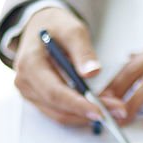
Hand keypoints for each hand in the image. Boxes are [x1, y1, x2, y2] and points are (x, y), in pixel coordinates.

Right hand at [13, 6, 125, 125]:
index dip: (78, 105)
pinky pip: (60, 113)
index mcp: (29, 64)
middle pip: (58, 107)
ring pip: (60, 115)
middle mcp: (25, 83)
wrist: (41, 27)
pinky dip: (80, 113)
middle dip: (89, 112)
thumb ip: (82, 50)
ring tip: (112, 108)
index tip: (100, 111)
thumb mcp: (72, 30)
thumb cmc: (56, 27)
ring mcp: (30, 93)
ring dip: (87, 116)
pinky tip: (99, 106)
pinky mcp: (38, 100)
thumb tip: (93, 72)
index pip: (54, 92)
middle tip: (118, 110)